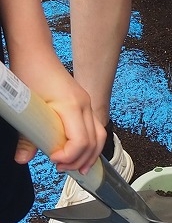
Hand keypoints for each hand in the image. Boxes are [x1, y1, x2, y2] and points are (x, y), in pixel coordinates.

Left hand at [12, 59, 104, 173]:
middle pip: (94, 142)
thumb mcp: (24, 107)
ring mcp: (87, 105)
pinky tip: (83, 154)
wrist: (35, 53)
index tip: (54, 159)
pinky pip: (94, 129)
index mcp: (71, 106)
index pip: (80, 140)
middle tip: (64, 168)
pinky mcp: (84, 105)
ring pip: (99, 137)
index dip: (69, 155)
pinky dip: (91, 144)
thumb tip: (22, 159)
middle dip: (81, 160)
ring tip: (79, 168)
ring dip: (90, 155)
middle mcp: (84, 106)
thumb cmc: (29, 72)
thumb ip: (26, 137)